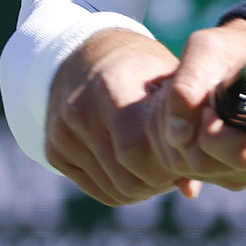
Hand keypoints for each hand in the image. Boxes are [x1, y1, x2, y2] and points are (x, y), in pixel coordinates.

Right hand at [43, 28, 183, 204]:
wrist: (87, 55)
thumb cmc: (142, 69)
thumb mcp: (170, 82)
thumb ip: (185, 126)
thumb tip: (190, 190)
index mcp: (111, 86)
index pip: (138, 150)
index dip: (169, 163)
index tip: (186, 155)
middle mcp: (80, 111)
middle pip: (127, 177)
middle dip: (159, 180)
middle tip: (176, 167)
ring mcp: (63, 133)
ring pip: (115, 190)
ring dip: (143, 187)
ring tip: (158, 164)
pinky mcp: (54, 151)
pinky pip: (97, 190)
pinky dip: (121, 186)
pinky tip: (134, 166)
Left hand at [154, 19, 245, 194]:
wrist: (244, 53)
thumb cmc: (229, 47)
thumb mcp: (204, 50)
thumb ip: (187, 86)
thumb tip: (178, 137)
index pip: (243, 156)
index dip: (212, 136)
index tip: (205, 107)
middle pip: (222, 170)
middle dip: (194, 141)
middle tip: (196, 108)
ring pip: (217, 177)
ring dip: (193, 149)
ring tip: (198, 114)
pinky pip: (217, 179)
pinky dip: (198, 158)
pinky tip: (198, 129)